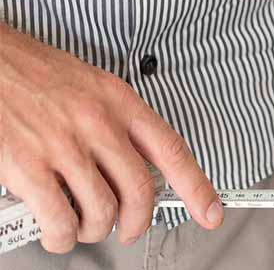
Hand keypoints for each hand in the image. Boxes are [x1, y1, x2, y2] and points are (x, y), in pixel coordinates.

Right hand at [0, 24, 222, 252]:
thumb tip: (128, 163)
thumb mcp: (90, 86)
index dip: (197, 188)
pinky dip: (62, 236)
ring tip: (84, 228)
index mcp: (118, 102)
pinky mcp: (28, 167)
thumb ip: (114, 122)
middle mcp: (98, 124)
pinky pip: (59, 219)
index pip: (171, 151)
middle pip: (138, 190)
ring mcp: (63, 147)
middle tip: (128, 229)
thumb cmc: (33, 73)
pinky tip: (58, 232)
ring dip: (95, 231)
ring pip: (102, 210)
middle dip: (137, 222)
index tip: (210, 212)